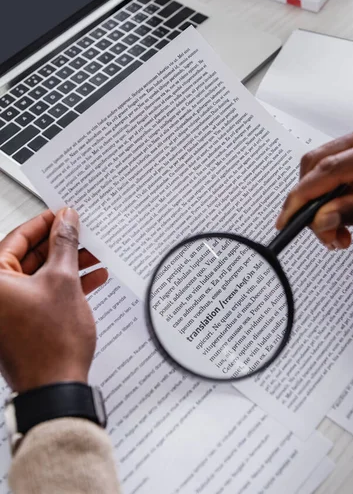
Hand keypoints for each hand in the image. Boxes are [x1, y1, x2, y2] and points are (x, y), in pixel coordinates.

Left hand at [0, 208, 107, 391]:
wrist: (56, 389)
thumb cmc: (50, 345)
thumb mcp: (64, 280)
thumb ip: (64, 244)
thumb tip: (66, 220)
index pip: (17, 238)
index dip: (45, 222)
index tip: (63, 213)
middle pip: (29, 256)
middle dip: (60, 244)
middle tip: (81, 232)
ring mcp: (9, 311)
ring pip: (40, 275)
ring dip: (68, 264)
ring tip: (94, 255)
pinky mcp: (24, 323)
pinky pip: (44, 293)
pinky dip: (67, 285)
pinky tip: (91, 278)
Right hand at [276, 120, 352, 249]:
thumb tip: (321, 218)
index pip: (329, 168)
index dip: (302, 195)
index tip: (287, 219)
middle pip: (320, 161)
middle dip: (310, 201)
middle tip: (324, 236)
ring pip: (326, 165)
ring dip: (322, 200)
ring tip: (338, 233)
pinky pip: (341, 167)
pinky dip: (335, 193)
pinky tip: (344, 215)